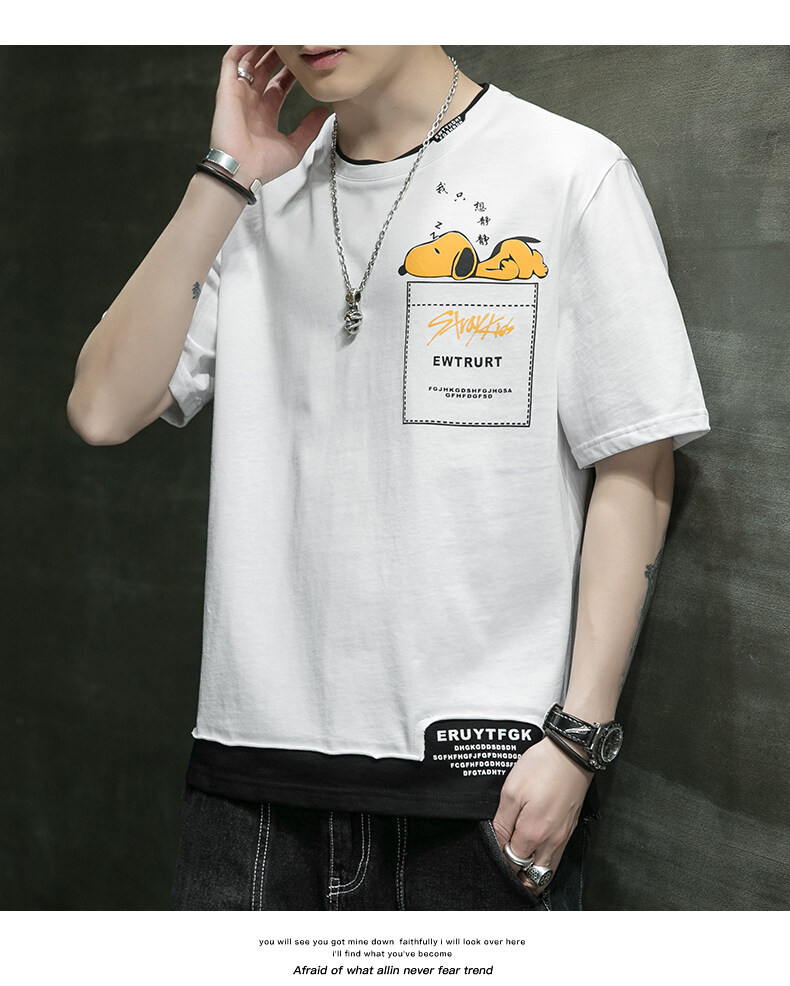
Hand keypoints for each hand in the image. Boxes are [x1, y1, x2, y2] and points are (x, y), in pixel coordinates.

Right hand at [209, 46, 330, 186]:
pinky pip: (231, 61)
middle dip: (277, 55)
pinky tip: (256, 38)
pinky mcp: (227, 90)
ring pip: (249, 61)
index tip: (304, 61)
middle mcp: (251, 103)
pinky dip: (242, 47)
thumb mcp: (294, 147)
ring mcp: (238, 95)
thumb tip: (323, 112)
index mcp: (265, 115)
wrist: (242, 171)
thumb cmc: (263, 166)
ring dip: (261, 47)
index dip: (291, 71)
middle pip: (265, 70)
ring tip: (276, 37)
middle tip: (291, 43)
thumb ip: (309, 128)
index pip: (279, 85)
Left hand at [491, 737, 592, 893]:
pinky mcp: (569, 830)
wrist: (571, 754)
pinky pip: (556, 857)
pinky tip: (533, 849)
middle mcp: (551, 842)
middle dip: (517, 875)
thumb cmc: (540, 768)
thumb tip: (498, 845)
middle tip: (505, 862)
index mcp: (533, 833)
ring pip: (547, 871)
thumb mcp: (511, 792)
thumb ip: (502, 823)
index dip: (500, 861)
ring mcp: (563, 837)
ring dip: (532, 873)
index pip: (512, 864)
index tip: (494, 852)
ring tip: (518, 861)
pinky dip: (544, 861)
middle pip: (533, 878)